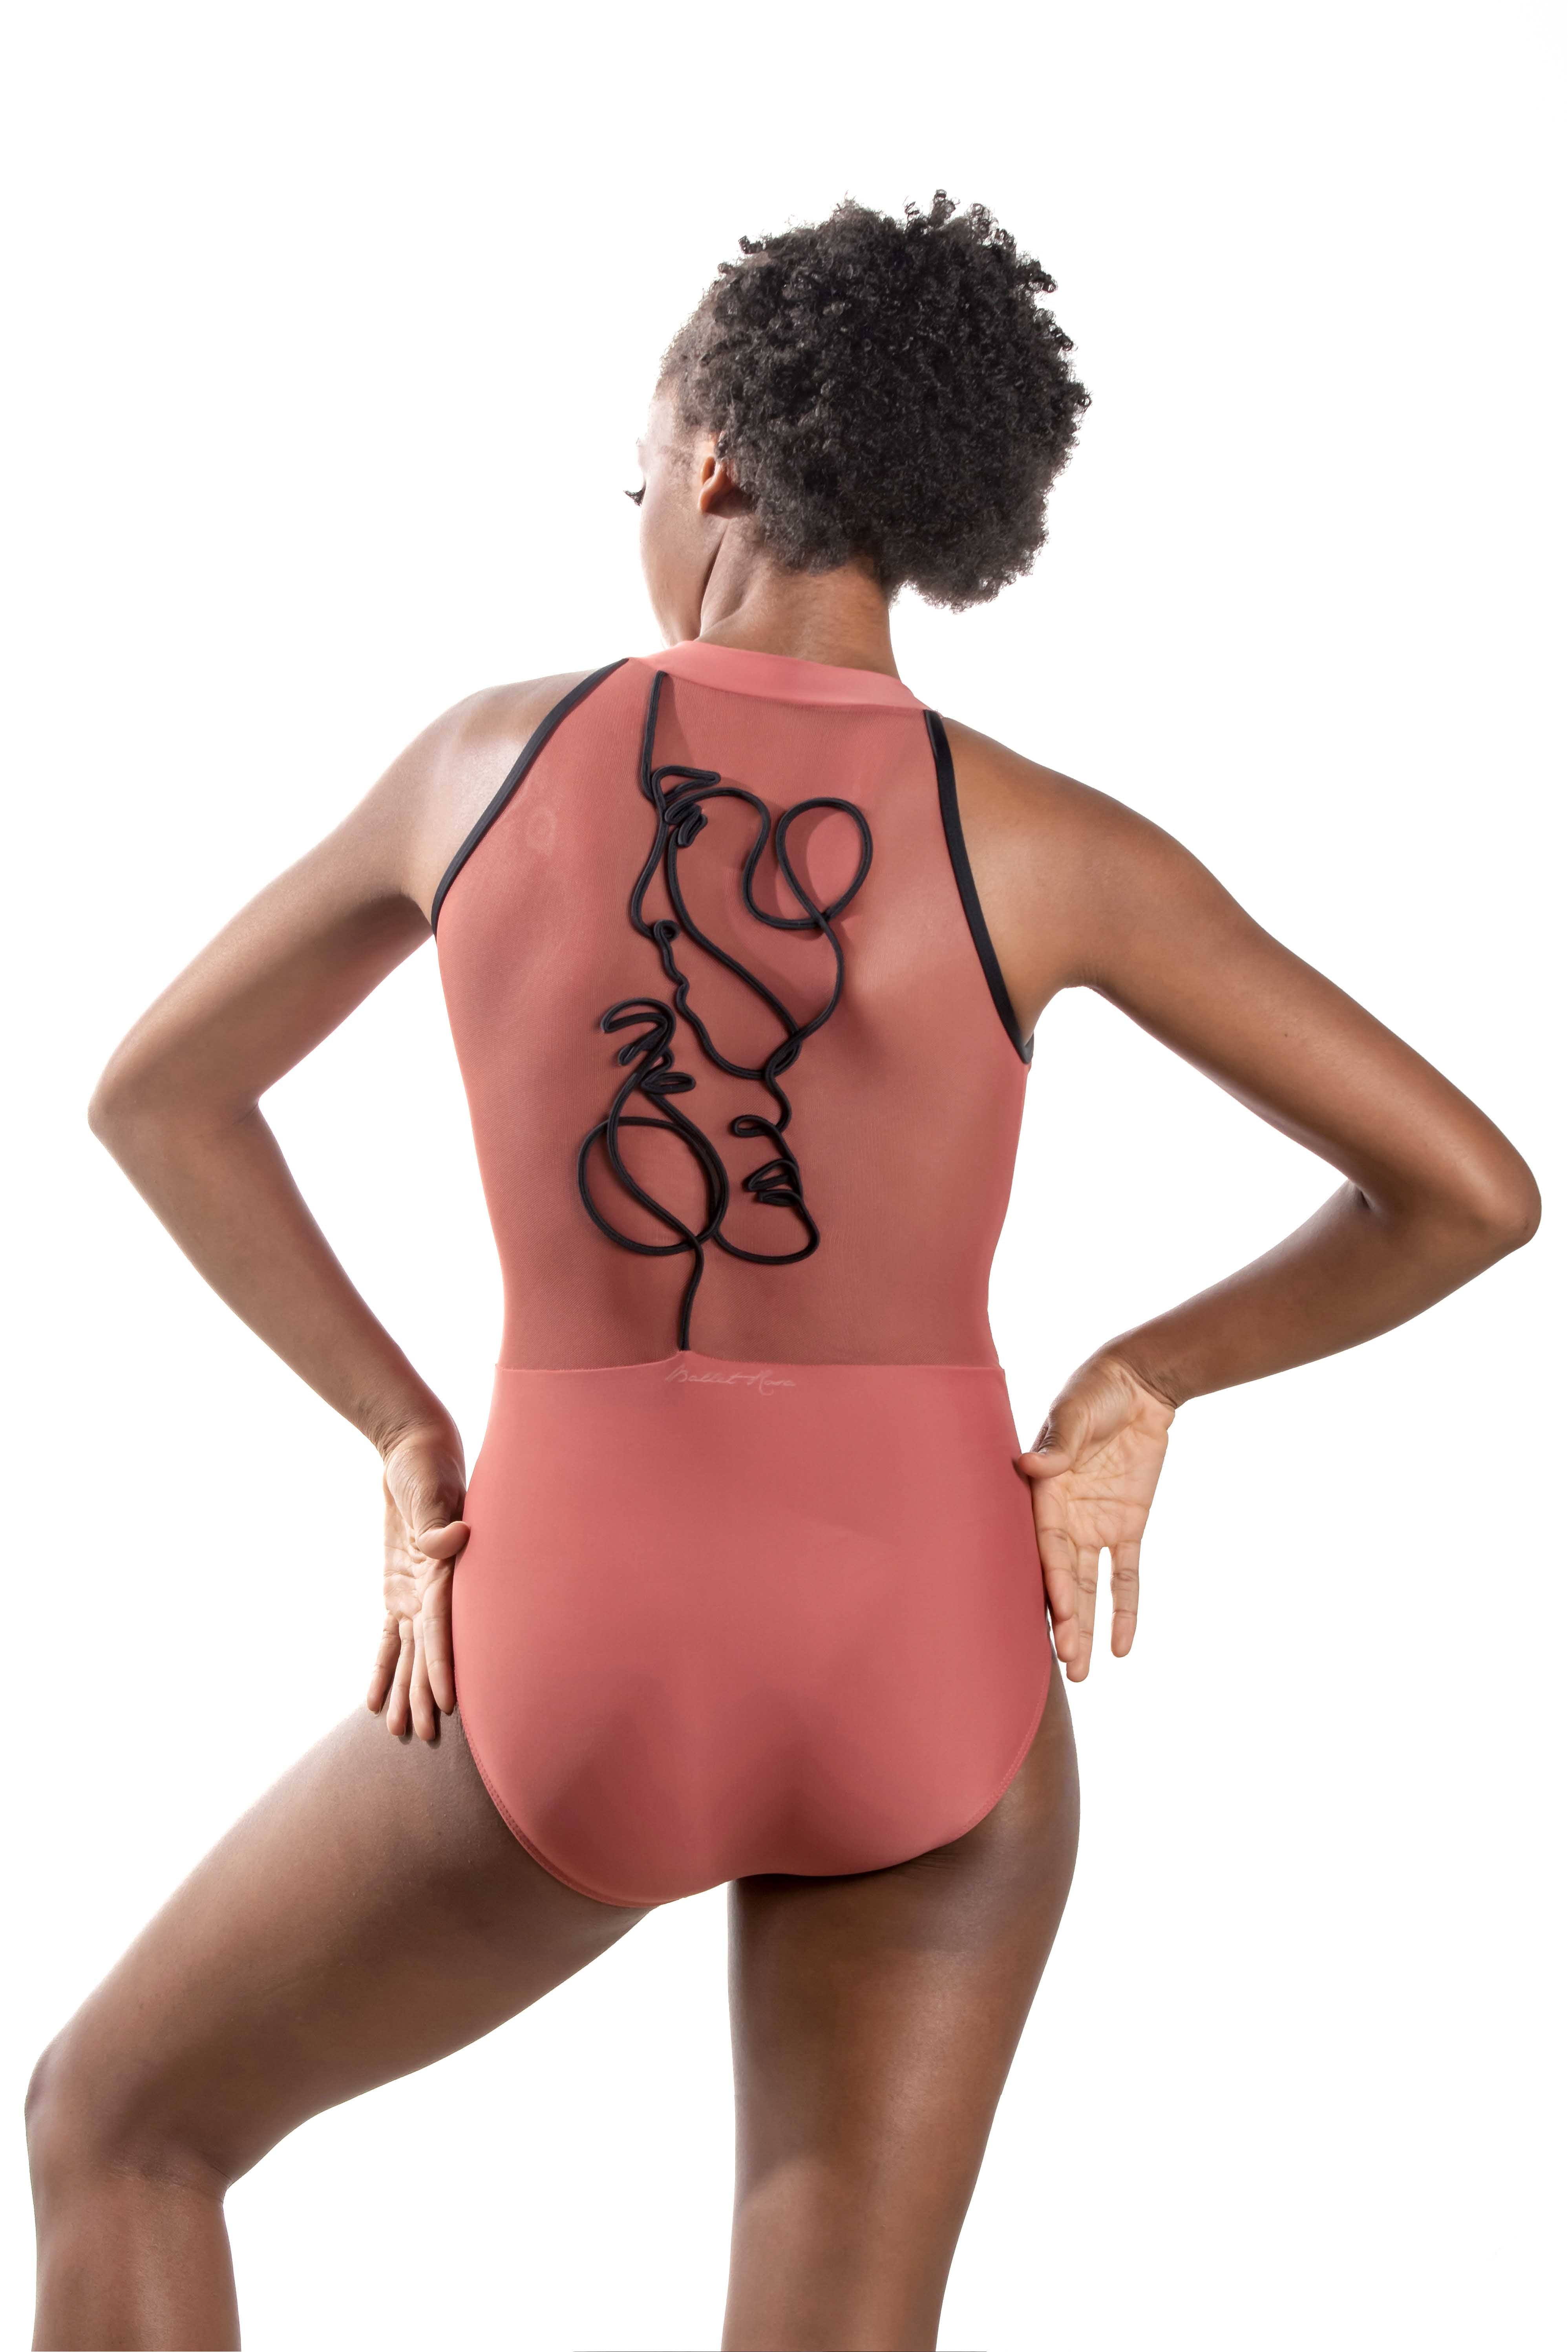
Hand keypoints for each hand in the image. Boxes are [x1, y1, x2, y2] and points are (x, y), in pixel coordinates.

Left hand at [366, 1422, 468, 1740]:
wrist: (417, 1454)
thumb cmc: (429, 1468)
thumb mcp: (432, 1489)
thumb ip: (438, 1520)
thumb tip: (455, 1538)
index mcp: (447, 1572)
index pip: (443, 1628)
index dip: (443, 1666)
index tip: (447, 1704)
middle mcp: (434, 1590)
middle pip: (428, 1652)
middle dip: (424, 1694)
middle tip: (419, 1737)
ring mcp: (416, 1593)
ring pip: (409, 1654)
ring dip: (405, 1691)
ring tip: (399, 1732)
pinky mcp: (398, 1590)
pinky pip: (389, 1638)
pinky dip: (383, 1666)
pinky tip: (374, 1700)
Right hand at [1015, 1353, 1175, 1680]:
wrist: (1138, 1384)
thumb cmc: (1096, 1390)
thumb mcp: (1077, 1411)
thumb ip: (1060, 1441)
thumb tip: (1032, 1462)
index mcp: (1047, 1489)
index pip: (1049, 1545)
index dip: (1057, 1580)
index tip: (1063, 1613)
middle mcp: (1067, 1515)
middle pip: (1065, 1577)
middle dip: (1066, 1620)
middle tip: (1069, 1665)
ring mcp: (1096, 1524)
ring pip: (1091, 1586)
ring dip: (1087, 1627)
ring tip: (1083, 1673)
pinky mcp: (1128, 1526)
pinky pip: (1126, 1575)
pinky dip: (1125, 1609)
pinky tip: (1123, 1648)